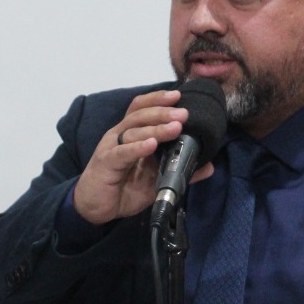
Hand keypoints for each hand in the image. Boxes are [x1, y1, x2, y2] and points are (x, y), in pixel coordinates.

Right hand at [71, 90, 213, 225]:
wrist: (96, 208)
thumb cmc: (123, 188)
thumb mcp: (155, 179)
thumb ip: (179, 170)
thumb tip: (208, 166)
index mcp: (129, 134)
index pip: (141, 108)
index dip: (157, 99)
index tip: (178, 96)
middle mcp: (119, 136)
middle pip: (140, 115)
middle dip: (163, 111)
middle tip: (183, 113)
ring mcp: (110, 148)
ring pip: (133, 130)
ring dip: (156, 127)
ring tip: (175, 127)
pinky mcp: (106, 164)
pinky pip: (122, 153)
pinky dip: (138, 147)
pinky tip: (151, 144)